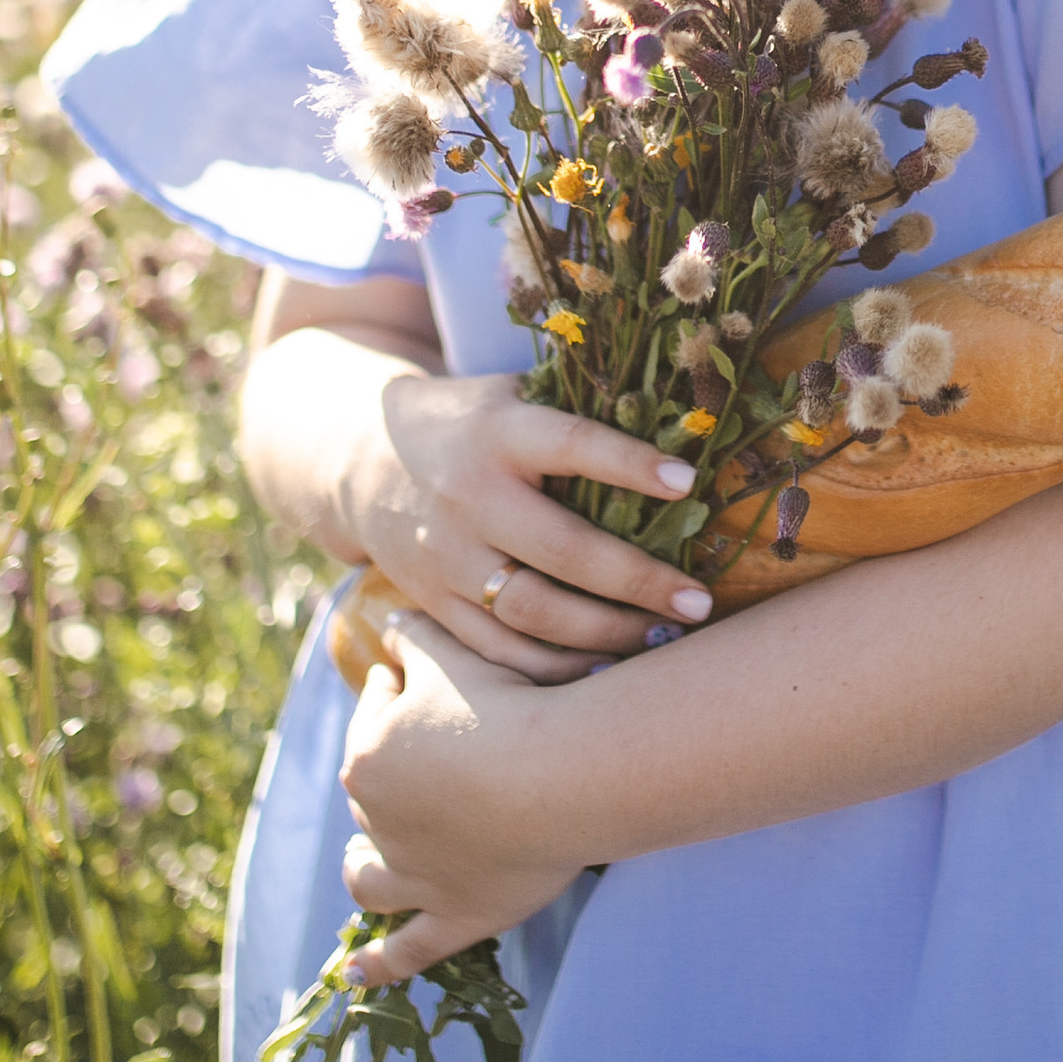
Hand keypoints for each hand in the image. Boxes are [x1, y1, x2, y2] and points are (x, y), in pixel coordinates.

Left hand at [341, 612, 587, 977]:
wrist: (558, 772)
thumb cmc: (507, 704)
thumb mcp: (452, 653)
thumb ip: (416, 636)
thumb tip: (391, 620)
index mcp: (370, 754)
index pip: (373, 715)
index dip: (391, 695)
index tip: (405, 682)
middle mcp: (380, 819)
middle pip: (373, 795)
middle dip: (383, 778)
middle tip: (409, 763)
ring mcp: (416, 874)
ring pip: (372, 877)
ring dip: (361, 867)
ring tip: (357, 861)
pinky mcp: (455, 914)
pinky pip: (407, 949)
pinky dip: (377, 964)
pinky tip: (355, 975)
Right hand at [359, 371, 715, 680]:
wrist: (363, 464)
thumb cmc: (470, 423)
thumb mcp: (510, 393)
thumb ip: (576, 404)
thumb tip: (680, 414)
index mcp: (496, 434)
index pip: (570, 444)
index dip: (628, 463)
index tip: (686, 481)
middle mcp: (468, 498)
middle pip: (560, 550)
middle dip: (636, 580)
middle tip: (699, 601)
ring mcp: (448, 558)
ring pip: (532, 612)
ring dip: (605, 633)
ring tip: (664, 637)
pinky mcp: (437, 604)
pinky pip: (500, 650)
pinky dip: (556, 667)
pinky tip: (608, 668)